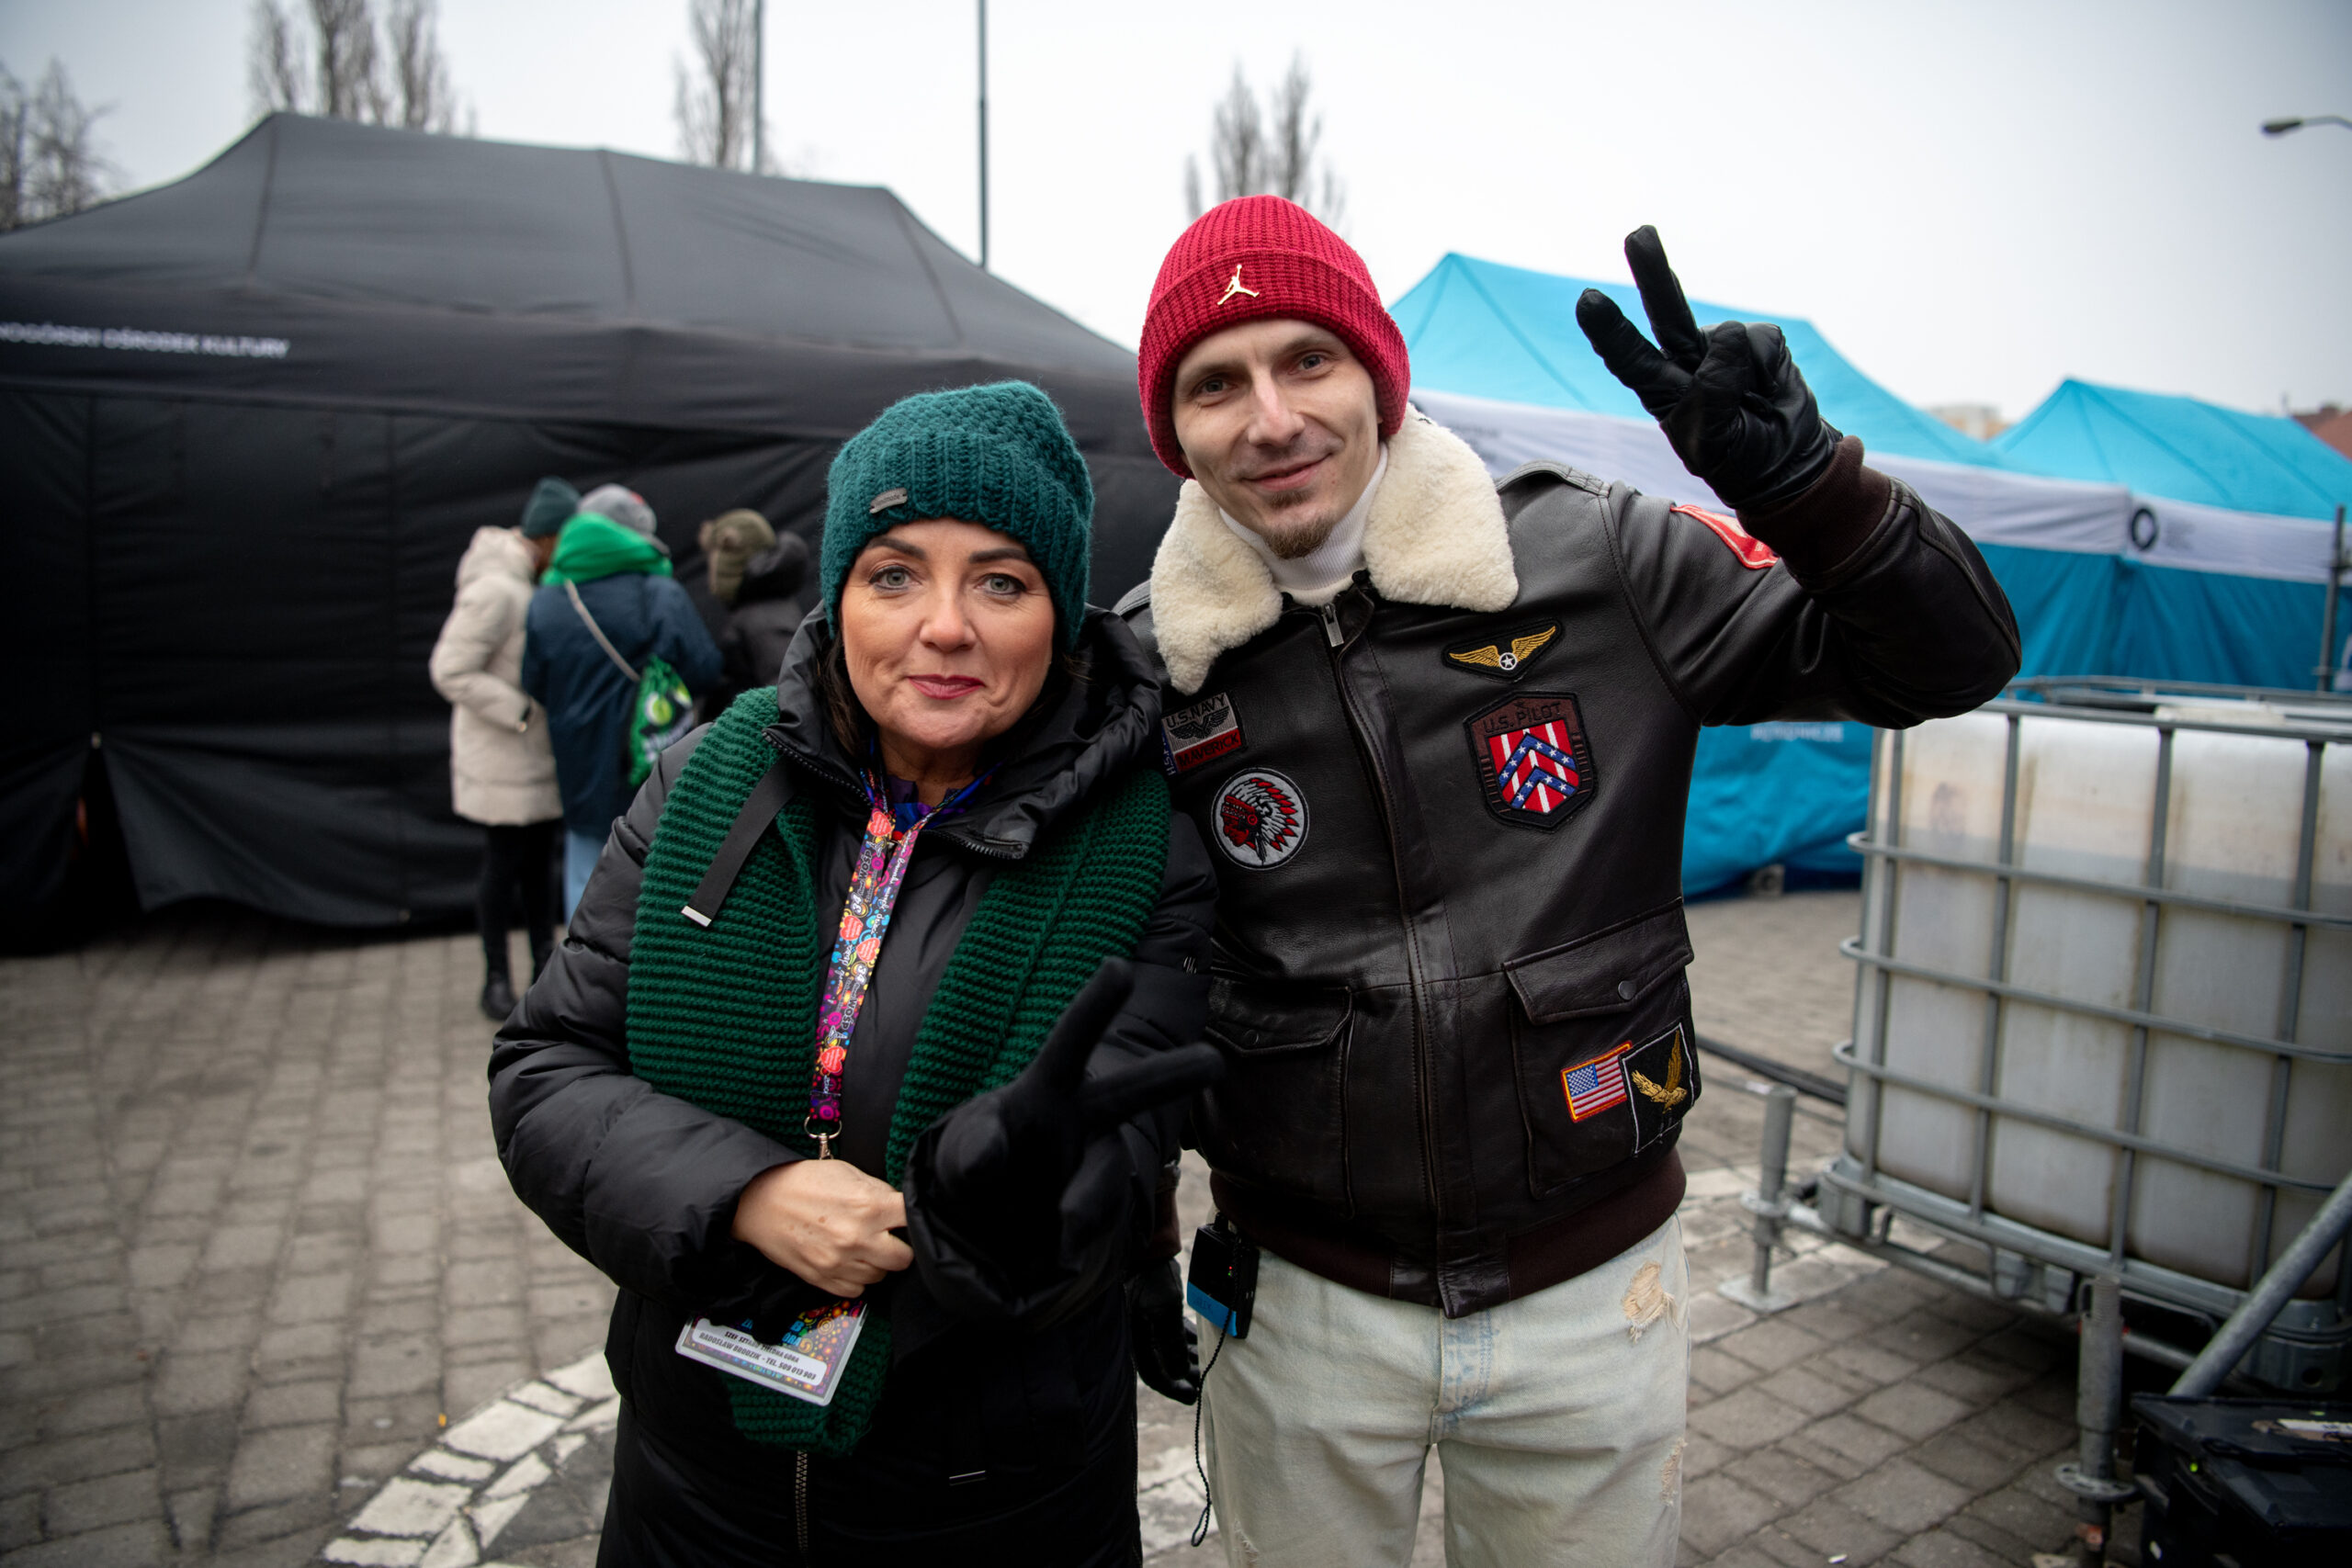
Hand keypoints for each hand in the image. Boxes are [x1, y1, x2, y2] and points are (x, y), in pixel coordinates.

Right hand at [730, 1159, 912, 1296]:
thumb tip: (897, 1206)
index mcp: (868, 1206)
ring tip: (863, 1247)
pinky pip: (856, 1290)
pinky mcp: (822, 1279)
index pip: (912, 1219)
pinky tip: (848, 1261)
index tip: (907, 1217)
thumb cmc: (801, 1183)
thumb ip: (877, 1191)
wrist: (759, 1202)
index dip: (913, 1216)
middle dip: (901, 1247)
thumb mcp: (846, 1172)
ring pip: (880, 1276)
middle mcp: (857, 1238)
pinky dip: (856, 1278)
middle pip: (904, 1258)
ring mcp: (840, 1262)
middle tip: (889, 1237)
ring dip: (877, 1263)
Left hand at [919, 959, 1224, 1259]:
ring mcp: (1096, 1165)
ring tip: (1065, 1229)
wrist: (988, 1230)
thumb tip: (990, 1160)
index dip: (1095, 1005)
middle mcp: (1085, 1120)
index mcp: (1048, 1087)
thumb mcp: (960, 1152)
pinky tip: (1056, 1252)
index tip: (1118, 968)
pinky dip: (1073, 1238)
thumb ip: (970, 1148)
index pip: (1071, 1041)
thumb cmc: (979, 1163)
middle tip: (1212, 1063)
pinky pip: (1097, 1224)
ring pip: (1110, 1172)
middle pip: (1130, 1093)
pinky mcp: (1099, 1212)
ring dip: (1090, 1198)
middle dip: (1171, 1076)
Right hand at [1128, 1257, 1201, 1404]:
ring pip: (1170, 1351)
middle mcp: (1141, 1335)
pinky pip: (1173, 1336)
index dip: (1174, 1389)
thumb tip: (1179, 1373)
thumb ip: (1172, 1343)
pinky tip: (1198, 1349)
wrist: (1148, 1250)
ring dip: (1187, 1360)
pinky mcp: (1158, 1313)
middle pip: (1164, 1366)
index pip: (1154, 1375)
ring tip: (1205, 1368)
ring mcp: (1149, 1324)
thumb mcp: (1165, 1311)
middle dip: (1185, 1377)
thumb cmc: (1152, 1278)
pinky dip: (1185, 1344)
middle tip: (1204, 1384)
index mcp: (1137, 1339)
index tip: (1193, 1396)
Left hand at [1574, 226, 1839, 509]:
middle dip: (1653, 271)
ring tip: (1751, 406)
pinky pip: (1761, 345)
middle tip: (1639, 234)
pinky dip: (1768, 371)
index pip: (1630, 358)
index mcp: (1663, 391)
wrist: (1787, 460)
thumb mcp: (1714, 444)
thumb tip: (1728, 333)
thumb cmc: (1738, 456)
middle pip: (1666, 313)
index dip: (1609, 330)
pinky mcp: (1759, 342)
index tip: (1588, 300)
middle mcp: (1686, 362)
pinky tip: (1769, 390)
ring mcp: (1722, 348)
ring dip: (1740, 368)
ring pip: (1726, 334)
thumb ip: (1712, 396)